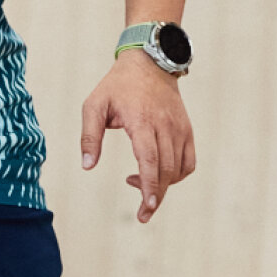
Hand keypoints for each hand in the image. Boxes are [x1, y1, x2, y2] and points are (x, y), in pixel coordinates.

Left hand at [81, 55, 194, 224]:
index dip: (149, 187)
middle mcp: (165, 126)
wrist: (149, 63)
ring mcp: (179, 129)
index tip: (147, 208)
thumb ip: (89, 136)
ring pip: (178, 169)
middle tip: (143, 214)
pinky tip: (159, 176)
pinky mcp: (186, 130)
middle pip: (166, 171)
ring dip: (163, 186)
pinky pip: (188, 162)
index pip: (150, 161)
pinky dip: (177, 175)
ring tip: (140, 187)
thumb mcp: (94, 105)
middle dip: (155, 197)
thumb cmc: (117, 86)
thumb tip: (88, 166)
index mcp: (142, 121)